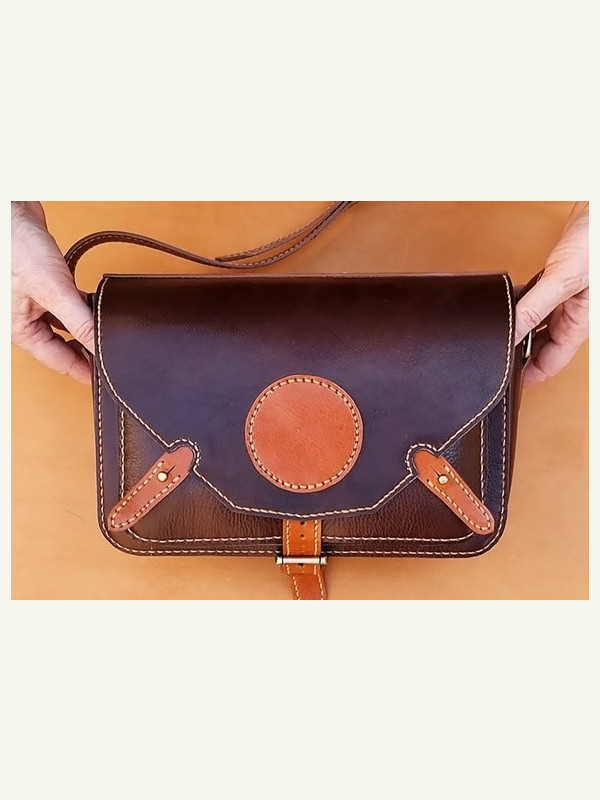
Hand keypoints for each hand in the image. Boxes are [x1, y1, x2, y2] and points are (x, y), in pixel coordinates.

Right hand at [11, 201, 93, 383]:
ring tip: (110, 332)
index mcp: (23, 330)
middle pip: (64, 346)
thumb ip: (79, 321)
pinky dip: (84, 305)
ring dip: (87, 327)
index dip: (85, 372)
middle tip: (113, 358)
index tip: (107, 380)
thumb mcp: (54, 291)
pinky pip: (69, 302)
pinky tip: (98, 305)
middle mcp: (28, 319)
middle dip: (87, 350)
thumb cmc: (15, 248)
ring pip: (67, 324)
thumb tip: (100, 346)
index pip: (60, 362)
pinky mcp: (47, 282)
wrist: (11, 212)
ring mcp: (37, 301)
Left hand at [515, 201, 588, 386]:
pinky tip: (507, 304)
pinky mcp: (557, 278)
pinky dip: (521, 304)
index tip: (505, 381)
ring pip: (538, 323)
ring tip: (497, 331)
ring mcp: (564, 297)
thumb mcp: (562, 282)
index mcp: (578, 323)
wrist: (598, 209)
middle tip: (494, 354)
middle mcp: (572, 314)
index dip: (528, 375)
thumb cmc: (595, 244)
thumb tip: (510, 333)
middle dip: (519, 352)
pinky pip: (536, 300)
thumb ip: (534, 309)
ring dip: (519, 327)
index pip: (551, 363)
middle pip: (542, 345)